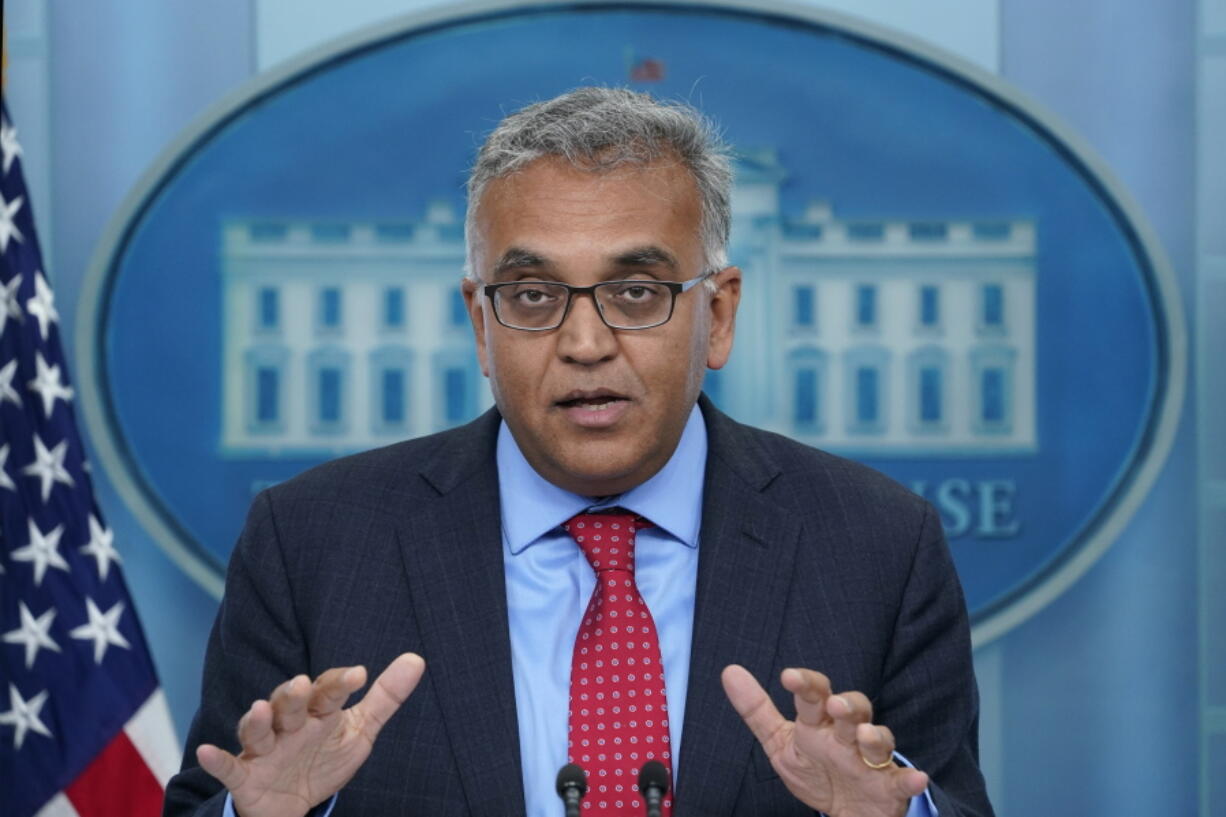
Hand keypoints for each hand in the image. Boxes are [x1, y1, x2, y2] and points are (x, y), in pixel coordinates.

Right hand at [196, 653, 425, 816]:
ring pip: (258, 731)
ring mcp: (264, 750)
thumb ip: (385, 698)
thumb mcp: (359, 731)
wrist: (293, 805)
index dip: (340, 683)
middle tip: (303, 683)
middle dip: (295, 695)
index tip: (359, 675)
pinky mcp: (245, 777)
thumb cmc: (324, 757)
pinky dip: (217, 761)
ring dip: (257, 720)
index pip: (328, 692)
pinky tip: (206, 752)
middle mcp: (288, 725)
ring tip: (259, 707)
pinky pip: (229, 768)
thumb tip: (417, 659)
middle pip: (289, 704)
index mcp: (318, 713)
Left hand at [721, 665, 927, 816]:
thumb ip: (756, 710)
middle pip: (853, 710)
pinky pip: (902, 780)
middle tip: (834, 703)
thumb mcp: (781, 743)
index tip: (788, 676)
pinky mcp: (890, 787)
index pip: (815, 695)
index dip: (806, 684)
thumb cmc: (816, 770)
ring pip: (878, 740)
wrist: (844, 812)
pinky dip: (911, 778)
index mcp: (820, 723)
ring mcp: (871, 760)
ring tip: (863, 734)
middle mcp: (847, 736)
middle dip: (846, 704)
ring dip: (874, 735)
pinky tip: (916, 776)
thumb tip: (729, 672)